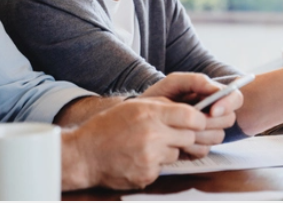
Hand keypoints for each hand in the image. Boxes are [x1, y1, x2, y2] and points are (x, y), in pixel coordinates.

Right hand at [67, 97, 204, 189]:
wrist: (84, 155)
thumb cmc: (107, 127)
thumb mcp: (134, 107)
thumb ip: (162, 106)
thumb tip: (190, 110)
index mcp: (150, 113)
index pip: (192, 117)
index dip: (198, 120)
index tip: (196, 122)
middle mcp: (152, 134)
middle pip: (189, 137)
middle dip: (184, 136)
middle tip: (169, 135)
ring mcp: (150, 157)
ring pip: (177, 153)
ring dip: (168, 150)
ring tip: (146, 146)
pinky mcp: (147, 175)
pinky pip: (163, 168)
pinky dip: (155, 164)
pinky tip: (138, 158)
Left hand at [141, 73, 242, 157]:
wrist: (139, 119)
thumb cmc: (157, 97)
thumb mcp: (173, 83)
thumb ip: (196, 81)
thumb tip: (216, 90)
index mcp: (212, 96)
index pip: (236, 98)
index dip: (228, 104)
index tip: (212, 109)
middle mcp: (213, 114)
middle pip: (229, 119)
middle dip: (212, 121)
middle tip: (193, 120)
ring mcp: (206, 132)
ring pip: (218, 136)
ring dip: (200, 134)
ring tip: (180, 128)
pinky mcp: (197, 148)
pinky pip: (204, 150)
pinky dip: (191, 146)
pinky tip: (177, 140)